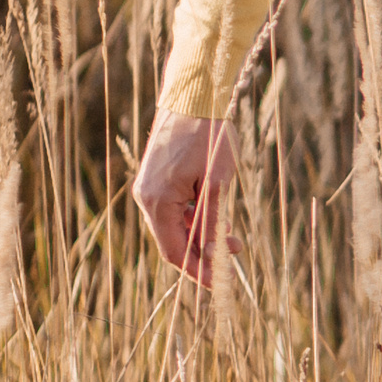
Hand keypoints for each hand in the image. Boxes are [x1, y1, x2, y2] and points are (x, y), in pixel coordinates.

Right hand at [135, 114, 238, 285]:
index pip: (174, 252)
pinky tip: (217, 216)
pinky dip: (195, 217)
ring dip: (202, 234)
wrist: (193, 98)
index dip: (197, 271)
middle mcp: (147, 198)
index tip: (220, 284)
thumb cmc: (208, 137)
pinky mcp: (157, 179)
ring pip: (175, 225)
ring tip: (234, 238)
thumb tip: (214, 255)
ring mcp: (149, 188)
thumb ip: (213, 220)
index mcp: (157, 202)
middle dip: (203, 254)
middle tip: (235, 257)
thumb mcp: (217, 182)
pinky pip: (174, 209)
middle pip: (173, 241)